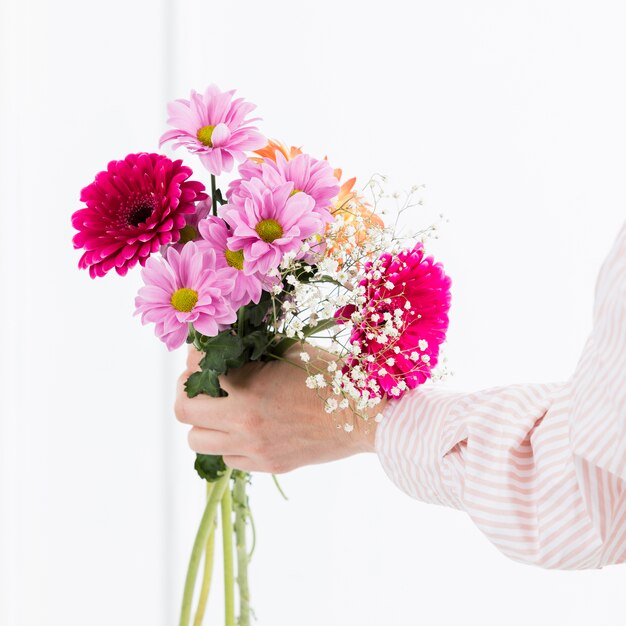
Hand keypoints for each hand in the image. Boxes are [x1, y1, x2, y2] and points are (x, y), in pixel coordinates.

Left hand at [174, 345, 383, 473]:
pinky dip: (228, 443)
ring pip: (198, 441)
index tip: (202, 353)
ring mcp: (254, 450)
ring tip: (221, 408)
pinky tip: (246, 428)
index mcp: (247, 390)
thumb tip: (224, 347)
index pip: (195, 373)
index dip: (194, 359)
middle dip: (188, 392)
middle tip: (202, 382)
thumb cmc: (331, 376)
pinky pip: (228, 459)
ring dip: (203, 422)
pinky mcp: (267, 466)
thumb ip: (251, 352)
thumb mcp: (288, 352)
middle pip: (183, 412)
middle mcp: (243, 424)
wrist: (365, 415)